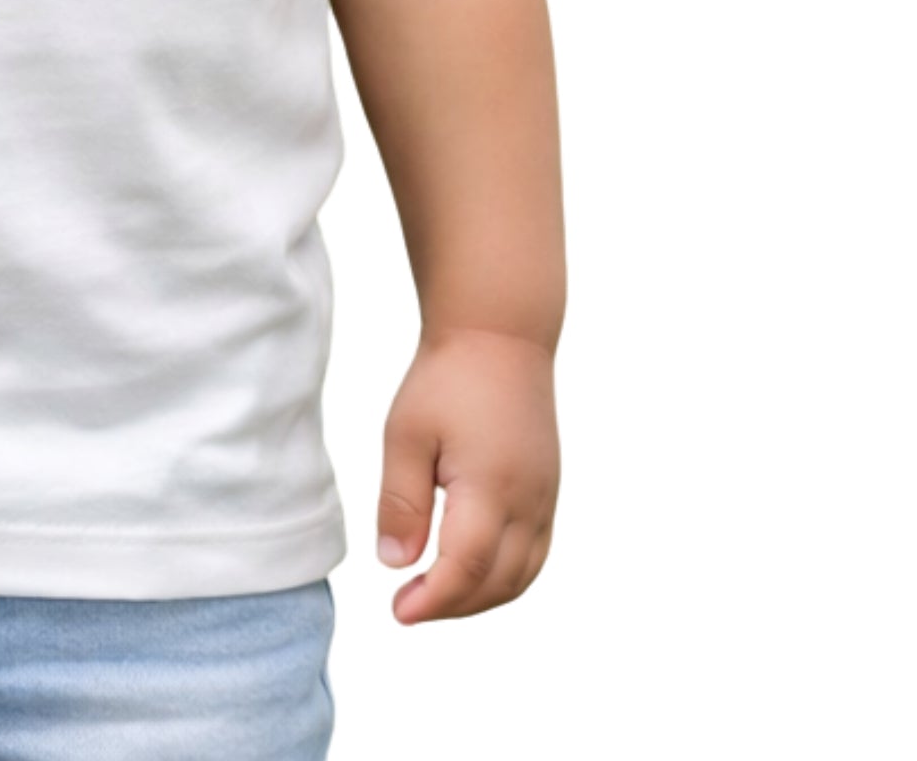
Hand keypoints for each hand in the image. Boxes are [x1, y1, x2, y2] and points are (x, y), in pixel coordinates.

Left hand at [375, 325, 558, 623]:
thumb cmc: (447, 378)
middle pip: (498, 583)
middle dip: (453, 606)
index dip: (433, 601)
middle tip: (407, 606)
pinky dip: (505, 577)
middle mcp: (528, 501)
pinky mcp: (548, 489)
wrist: (500, 333)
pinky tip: (470, 570)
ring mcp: (545, 497)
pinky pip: (535, 553)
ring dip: (481, 597)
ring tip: (434, 594)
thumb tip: (395, 564)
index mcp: (491, 487)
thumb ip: (401, 501)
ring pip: (523, 575)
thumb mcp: (406, 434)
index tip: (398, 611)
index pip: (466, 569)